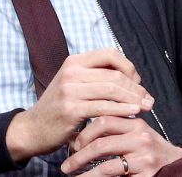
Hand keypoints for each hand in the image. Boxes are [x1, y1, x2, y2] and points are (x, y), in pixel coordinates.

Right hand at [5, 49, 154, 160]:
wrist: (33, 128)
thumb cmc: (58, 107)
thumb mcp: (73, 84)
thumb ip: (95, 77)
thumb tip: (129, 76)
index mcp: (73, 62)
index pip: (110, 54)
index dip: (128, 66)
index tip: (137, 83)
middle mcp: (71, 72)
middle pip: (114, 74)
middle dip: (136, 88)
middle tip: (148, 100)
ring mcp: (69, 90)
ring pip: (112, 89)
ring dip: (133, 99)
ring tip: (145, 107)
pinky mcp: (71, 109)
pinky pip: (104, 107)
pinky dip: (122, 109)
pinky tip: (133, 113)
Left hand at [62, 116, 181, 175]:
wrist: (178, 165)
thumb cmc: (147, 149)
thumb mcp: (134, 133)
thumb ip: (113, 129)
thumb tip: (76, 135)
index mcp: (135, 124)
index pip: (103, 121)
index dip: (84, 133)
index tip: (72, 144)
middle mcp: (141, 139)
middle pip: (101, 145)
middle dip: (79, 157)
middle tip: (66, 166)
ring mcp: (145, 159)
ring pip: (107, 167)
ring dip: (86, 174)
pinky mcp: (147, 175)